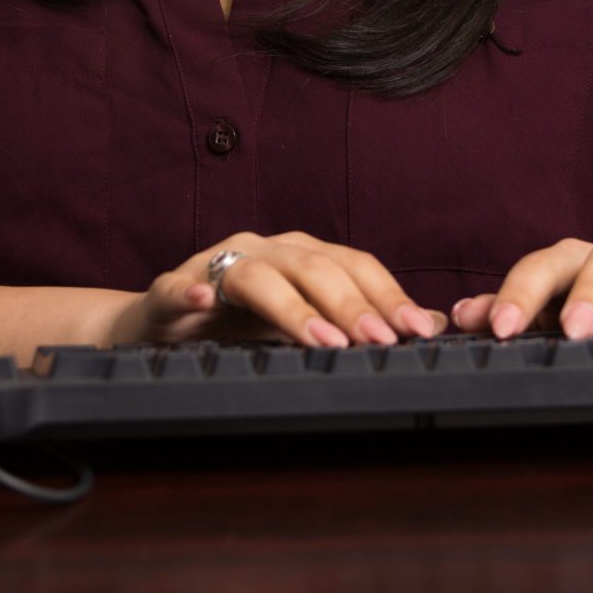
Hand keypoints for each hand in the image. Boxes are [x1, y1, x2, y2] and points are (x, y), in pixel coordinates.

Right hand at [107, 231, 452, 348]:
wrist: (160, 327)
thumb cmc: (238, 324)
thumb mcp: (306, 324)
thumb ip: (364, 320)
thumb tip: (433, 324)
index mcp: (299, 256)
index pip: (353, 266)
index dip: (386, 295)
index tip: (418, 331)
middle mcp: (262, 251)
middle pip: (313, 267)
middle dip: (351, 305)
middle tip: (380, 341)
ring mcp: (215, 265)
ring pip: (257, 276)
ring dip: (292, 308)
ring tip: (322, 340)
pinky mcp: (170, 289)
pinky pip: (178, 287)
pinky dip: (190, 292)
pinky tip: (201, 302)